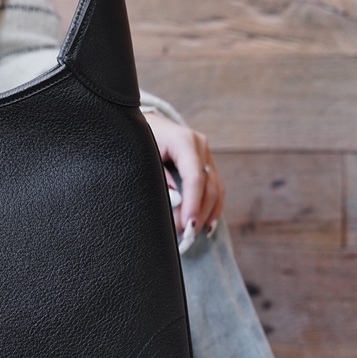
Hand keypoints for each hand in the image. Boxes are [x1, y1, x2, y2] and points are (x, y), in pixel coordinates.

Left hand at [144, 112, 224, 249]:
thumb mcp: (144, 156)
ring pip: (215, 188)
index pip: (194, 177)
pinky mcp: (206, 161)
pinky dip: (212, 206)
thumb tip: (175, 201)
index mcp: (184, 141)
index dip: (193, 203)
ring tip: (196, 233)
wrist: (146, 123)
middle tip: (187, 234)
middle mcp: (200, 146)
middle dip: (199, 212)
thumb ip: (160, 177)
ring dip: (208, 213)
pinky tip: (207, 223)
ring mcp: (205, 153)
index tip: (188, 224)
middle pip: (208, 185)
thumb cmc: (141, 138)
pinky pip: (214, 186)